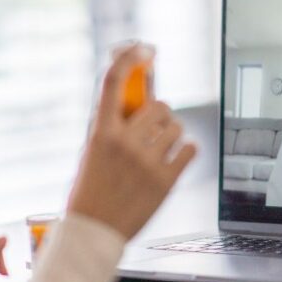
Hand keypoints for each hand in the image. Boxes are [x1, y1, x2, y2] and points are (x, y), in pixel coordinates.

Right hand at [68, 44, 196, 238]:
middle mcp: (124, 143)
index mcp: (101, 133)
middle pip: (159, 106)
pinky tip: (172, 160)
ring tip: (158, 151)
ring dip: (171, 135)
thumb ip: (113, 125)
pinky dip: (184, 152)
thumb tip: (137, 96)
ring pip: (176, 127)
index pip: (114, 82)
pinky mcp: (166, 180)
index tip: (142, 48)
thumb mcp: (92, 152)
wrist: (93, 233)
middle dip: (159, 115)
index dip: (128, 58)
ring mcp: (146, 162)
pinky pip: (190, 149)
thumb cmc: (91, 191)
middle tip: (152, 130)